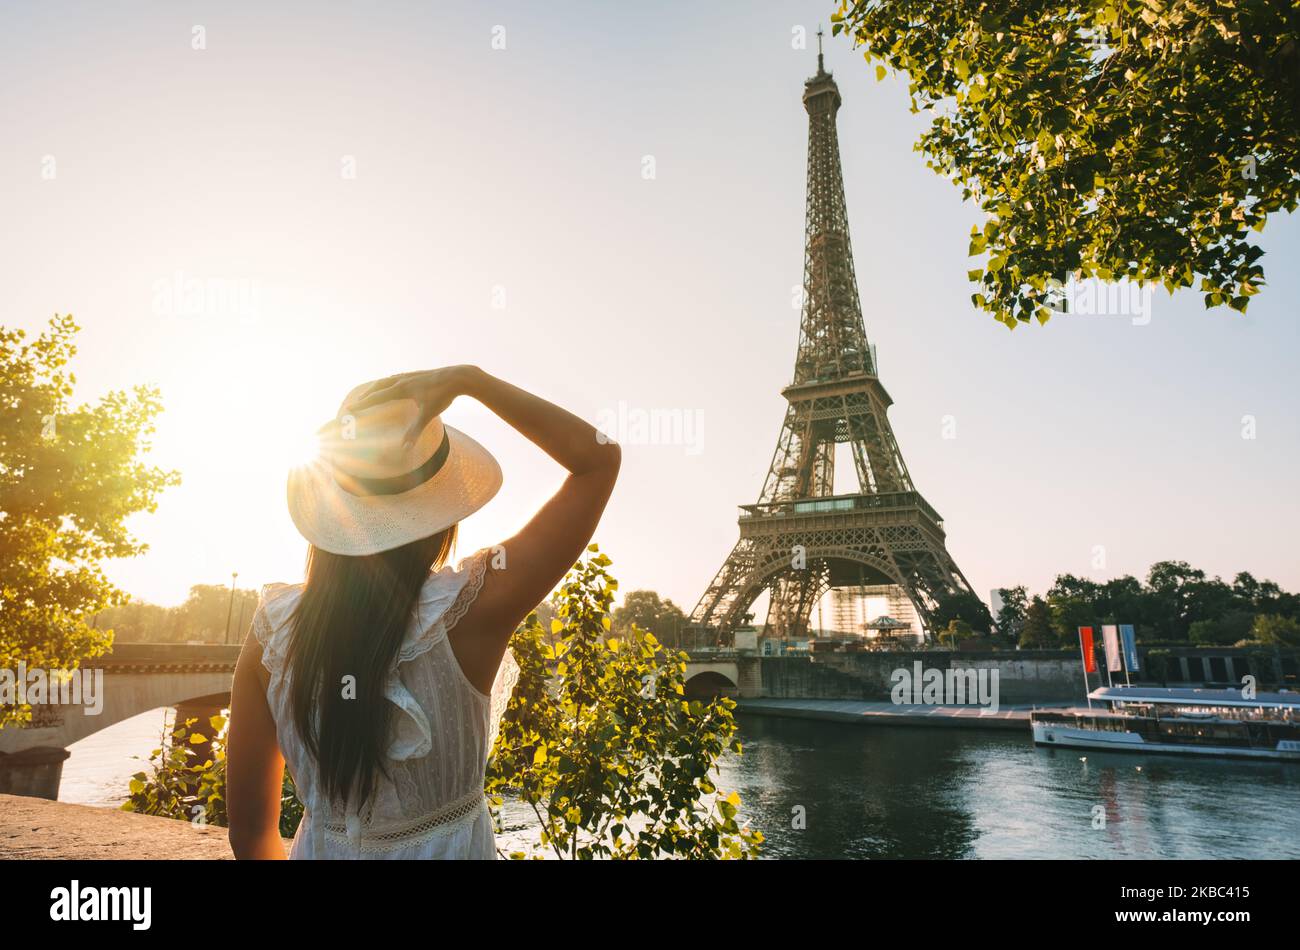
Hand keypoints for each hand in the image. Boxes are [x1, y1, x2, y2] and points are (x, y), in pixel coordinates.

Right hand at [344, 365, 478, 447]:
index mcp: (401, 389)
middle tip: (353, 406)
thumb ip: (415, 432)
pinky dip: (388, 383)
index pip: (376, 398)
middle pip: (377, 389)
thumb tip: (404, 448)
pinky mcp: (417, 375)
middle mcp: (402, 381)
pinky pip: (396, 379)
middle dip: (364, 398)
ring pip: (386, 382)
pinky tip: (390, 384)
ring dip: (374, 389)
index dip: (362, 404)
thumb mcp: (428, 415)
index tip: (350, 410)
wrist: (458, 377)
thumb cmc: (443, 395)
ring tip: (367, 395)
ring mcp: (409, 376)